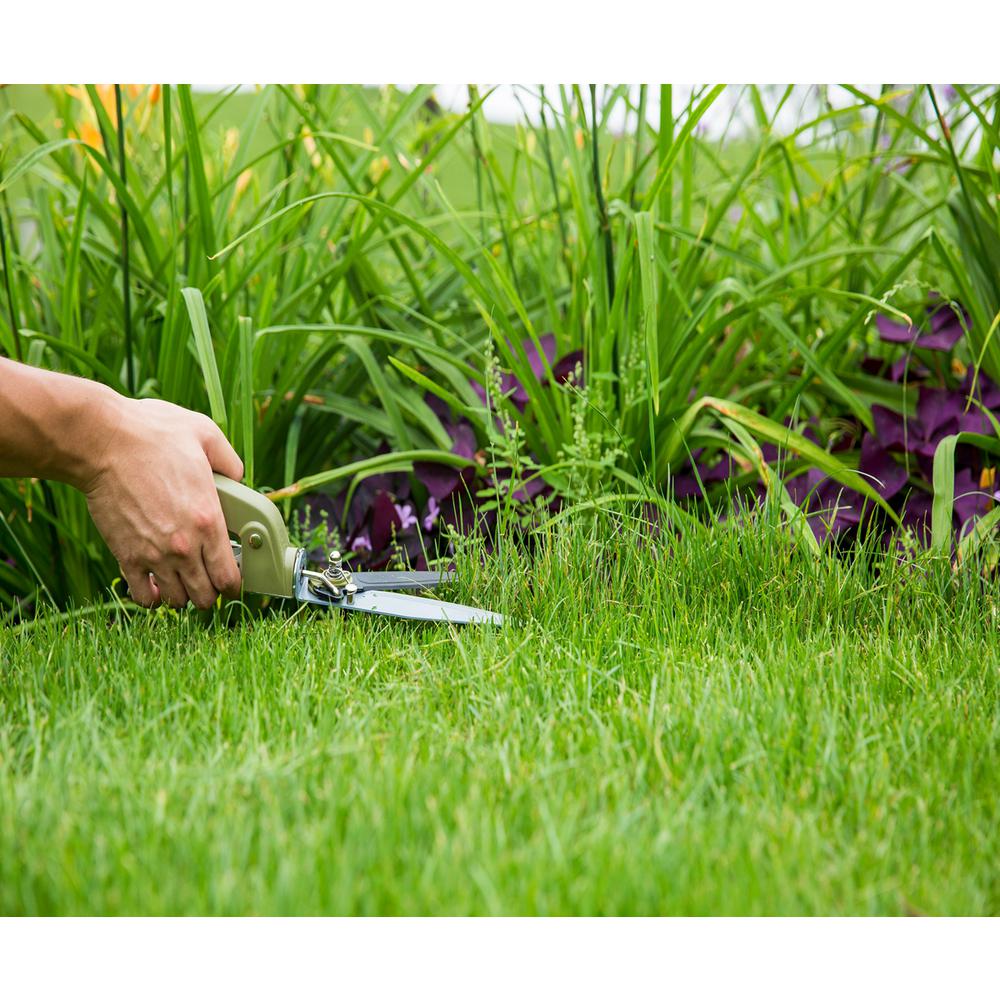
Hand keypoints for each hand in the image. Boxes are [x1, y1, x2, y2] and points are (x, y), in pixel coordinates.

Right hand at [82, 397, 243, 608]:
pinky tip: (156, 582)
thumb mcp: (206, 436)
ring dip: (183, 595)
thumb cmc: (153, 434)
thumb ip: (230, 462)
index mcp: (209, 520)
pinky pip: (143, 596)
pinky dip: (152, 596)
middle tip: (208, 578)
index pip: (230, 577)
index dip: (235, 583)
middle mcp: (184, 546)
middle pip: (206, 596)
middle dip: (211, 592)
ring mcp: (154, 554)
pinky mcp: (126, 556)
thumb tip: (238, 478)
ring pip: (177, 601)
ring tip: (183, 579)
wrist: (102, 442)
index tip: (233, 577)